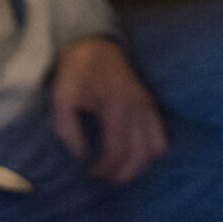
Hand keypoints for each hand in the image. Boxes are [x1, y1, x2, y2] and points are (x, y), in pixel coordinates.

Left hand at [51, 37, 167, 184]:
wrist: (94, 44)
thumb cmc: (77, 71)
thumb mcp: (62, 98)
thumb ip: (68, 130)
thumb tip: (81, 156)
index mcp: (116, 107)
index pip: (116, 151)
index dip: (103, 168)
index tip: (88, 172)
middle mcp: (137, 109)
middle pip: (138, 156)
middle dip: (120, 174)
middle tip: (102, 177)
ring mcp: (147, 106)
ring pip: (154, 149)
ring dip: (137, 164)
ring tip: (117, 167)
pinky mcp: (150, 104)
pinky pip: (161, 136)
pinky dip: (150, 150)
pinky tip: (132, 152)